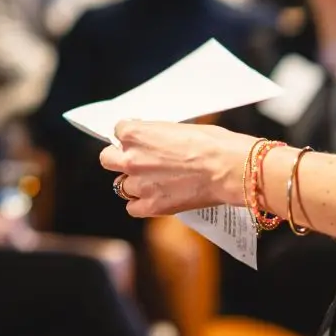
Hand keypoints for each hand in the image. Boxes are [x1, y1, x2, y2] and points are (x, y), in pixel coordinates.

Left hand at [98, 120, 254, 218]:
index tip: (140, 139)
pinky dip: (141, 204)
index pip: (118, 130)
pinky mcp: (151, 206)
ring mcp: (139, 184)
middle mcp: (131, 159)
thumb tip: (152, 139)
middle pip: (107, 159)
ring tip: (152, 181)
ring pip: (119, 186)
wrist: (228, 168)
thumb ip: (156, 134)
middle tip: (136, 160)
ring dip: (133, 182)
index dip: (131, 135)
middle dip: (119, 158)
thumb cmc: (211, 144)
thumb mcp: (178, 128)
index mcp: (135, 134)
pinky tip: (155, 197)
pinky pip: (132, 208)